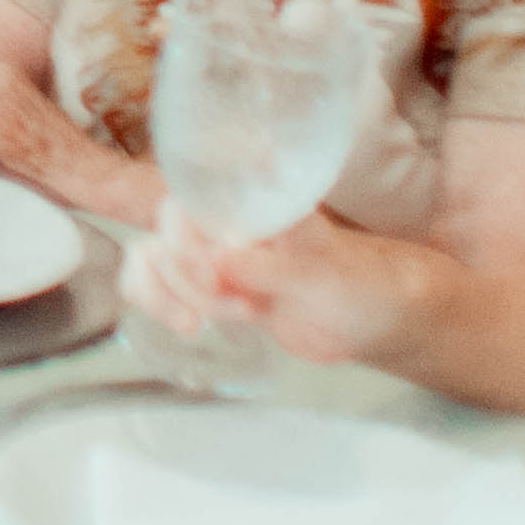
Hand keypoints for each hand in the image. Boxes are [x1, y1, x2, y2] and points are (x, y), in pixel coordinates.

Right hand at [118, 209, 439, 368]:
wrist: (371, 315)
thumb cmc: (357, 278)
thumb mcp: (324, 271)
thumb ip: (275, 265)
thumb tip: (222, 260)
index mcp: (252, 201)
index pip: (190, 198)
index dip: (186, 237)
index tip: (215, 272)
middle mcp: (226, 221)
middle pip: (165, 235)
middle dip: (187, 278)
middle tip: (235, 304)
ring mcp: (213, 255)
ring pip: (153, 260)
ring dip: (172, 296)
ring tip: (218, 320)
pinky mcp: (208, 290)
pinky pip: (158, 286)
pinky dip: (157, 303)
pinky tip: (189, 326)